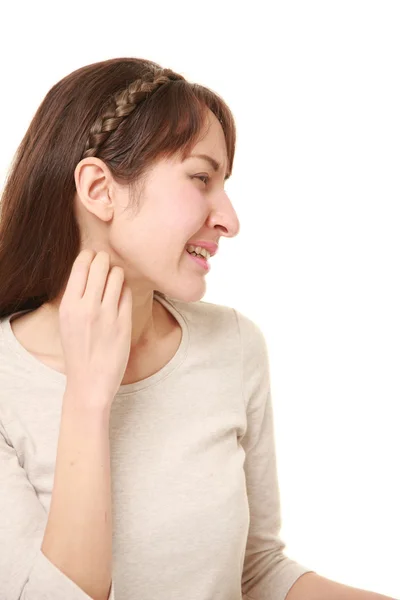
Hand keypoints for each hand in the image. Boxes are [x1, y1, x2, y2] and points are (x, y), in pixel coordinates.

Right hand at [58, 250, 131, 403]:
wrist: (90, 382)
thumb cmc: (78, 350)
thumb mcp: (67, 321)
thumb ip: (76, 297)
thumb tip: (88, 269)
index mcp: (68, 306)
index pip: (80, 266)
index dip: (89, 256)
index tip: (93, 257)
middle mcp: (87, 308)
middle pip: (100, 265)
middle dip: (105, 260)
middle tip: (107, 263)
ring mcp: (107, 315)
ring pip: (117, 276)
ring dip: (117, 273)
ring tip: (115, 279)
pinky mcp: (124, 323)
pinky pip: (127, 294)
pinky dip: (125, 290)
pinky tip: (122, 295)